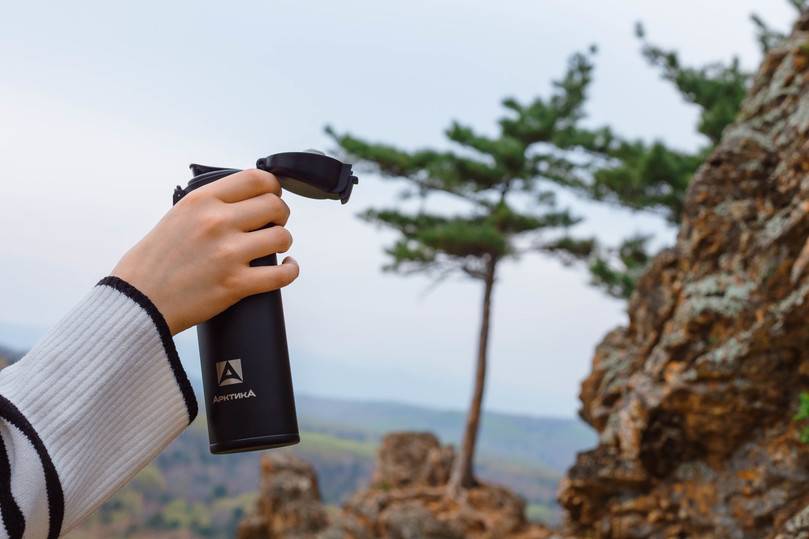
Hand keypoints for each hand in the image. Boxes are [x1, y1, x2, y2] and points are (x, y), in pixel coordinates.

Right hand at [112, 169, 298, 334]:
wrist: (138, 301)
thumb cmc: (153, 262)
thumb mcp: (177, 216)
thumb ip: (209, 206)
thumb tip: (242, 200)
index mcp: (202, 201)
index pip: (256, 179)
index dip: (273, 187)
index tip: (272, 196)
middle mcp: (216, 222)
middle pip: (275, 206)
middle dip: (280, 215)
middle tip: (273, 225)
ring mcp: (228, 254)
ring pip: (282, 237)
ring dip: (283, 242)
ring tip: (273, 248)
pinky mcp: (235, 284)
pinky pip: (282, 274)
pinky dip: (290, 271)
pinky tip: (287, 268)